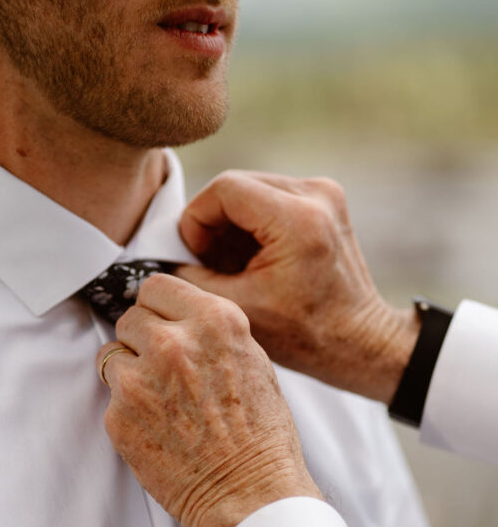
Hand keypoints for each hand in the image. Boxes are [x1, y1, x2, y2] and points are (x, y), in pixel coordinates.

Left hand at [95, 273, 320, 526]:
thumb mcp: (253, 362)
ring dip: (130, 372)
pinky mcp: (119, 415)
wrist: (250, 494)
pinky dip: (128, 410)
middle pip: (131, 318)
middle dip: (143, 340)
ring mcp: (140, 379)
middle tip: (164, 368)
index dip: (159, 308)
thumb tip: (178, 321)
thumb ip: (211, 334)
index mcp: (214, 322)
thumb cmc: (260, 439)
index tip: (160, 321)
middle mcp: (173, 343)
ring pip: (113, 354)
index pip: (158, 287)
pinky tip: (158, 428)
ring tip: (162, 401)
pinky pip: (111, 397)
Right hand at [177, 171, 419, 403]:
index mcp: (297, 219)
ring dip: (231, 225)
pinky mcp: (326, 200)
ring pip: (251, 190)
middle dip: (213, 223)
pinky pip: (270, 198)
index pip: (224, 189)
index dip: (197, 220)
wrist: (359, 341)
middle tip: (209, 265)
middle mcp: (316, 194)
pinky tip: (252, 261)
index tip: (194, 256)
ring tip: (231, 267)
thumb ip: (192, 278)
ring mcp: (324, 193)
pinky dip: (252, 225)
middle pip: (237, 185)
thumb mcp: (238, 309)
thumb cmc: (304, 334)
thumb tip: (167, 259)